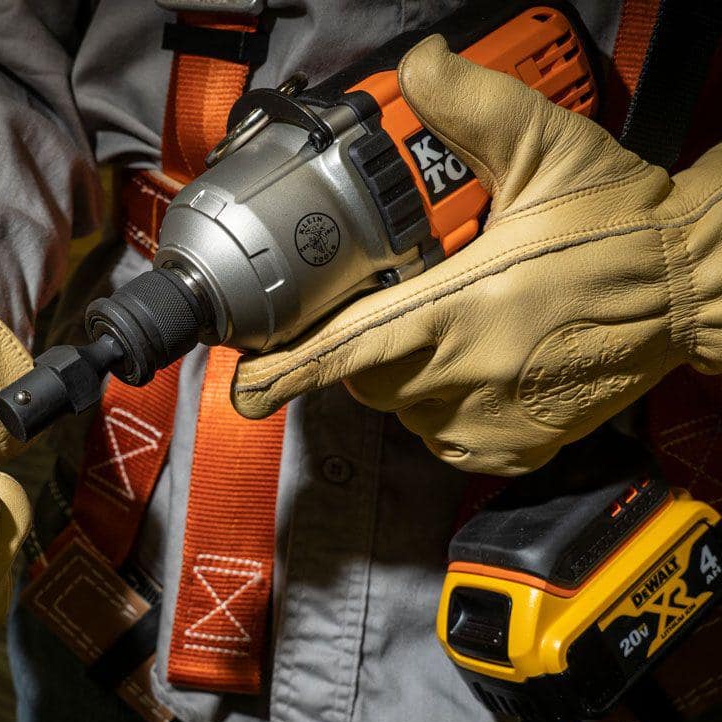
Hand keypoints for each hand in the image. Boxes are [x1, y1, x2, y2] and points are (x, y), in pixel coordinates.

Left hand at [231, 35, 721, 474]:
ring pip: (403, 410)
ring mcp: (486, 421)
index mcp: (458, 308)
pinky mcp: (512, 450)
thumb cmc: (621, 227)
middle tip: (414, 309)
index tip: (247, 388)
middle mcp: (463, 375)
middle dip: (370, 349)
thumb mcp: (548, 150)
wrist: (691, 289)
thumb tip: (422, 68)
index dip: (289, 372)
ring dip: (411, 377)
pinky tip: (483, 370)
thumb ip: (473, 109)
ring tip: (463, 334)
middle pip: (368, 379)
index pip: (348, 349)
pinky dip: (446, 408)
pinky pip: (445, 438)